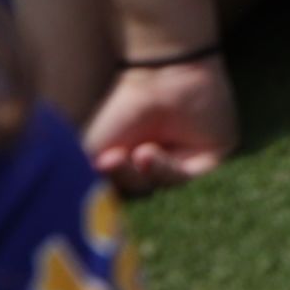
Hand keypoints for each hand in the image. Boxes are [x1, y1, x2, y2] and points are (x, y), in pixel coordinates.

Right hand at [84, 57, 238, 190]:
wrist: (159, 74)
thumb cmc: (124, 108)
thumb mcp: (96, 149)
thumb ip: (87, 184)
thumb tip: (74, 215)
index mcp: (137, 176)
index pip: (125, 198)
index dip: (107, 189)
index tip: (95, 168)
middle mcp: (162, 175)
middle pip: (145, 194)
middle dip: (127, 179)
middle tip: (111, 160)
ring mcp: (189, 167)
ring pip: (166, 189)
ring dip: (148, 173)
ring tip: (137, 152)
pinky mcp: (214, 159)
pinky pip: (192, 180)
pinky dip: (167, 170)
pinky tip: (149, 153)